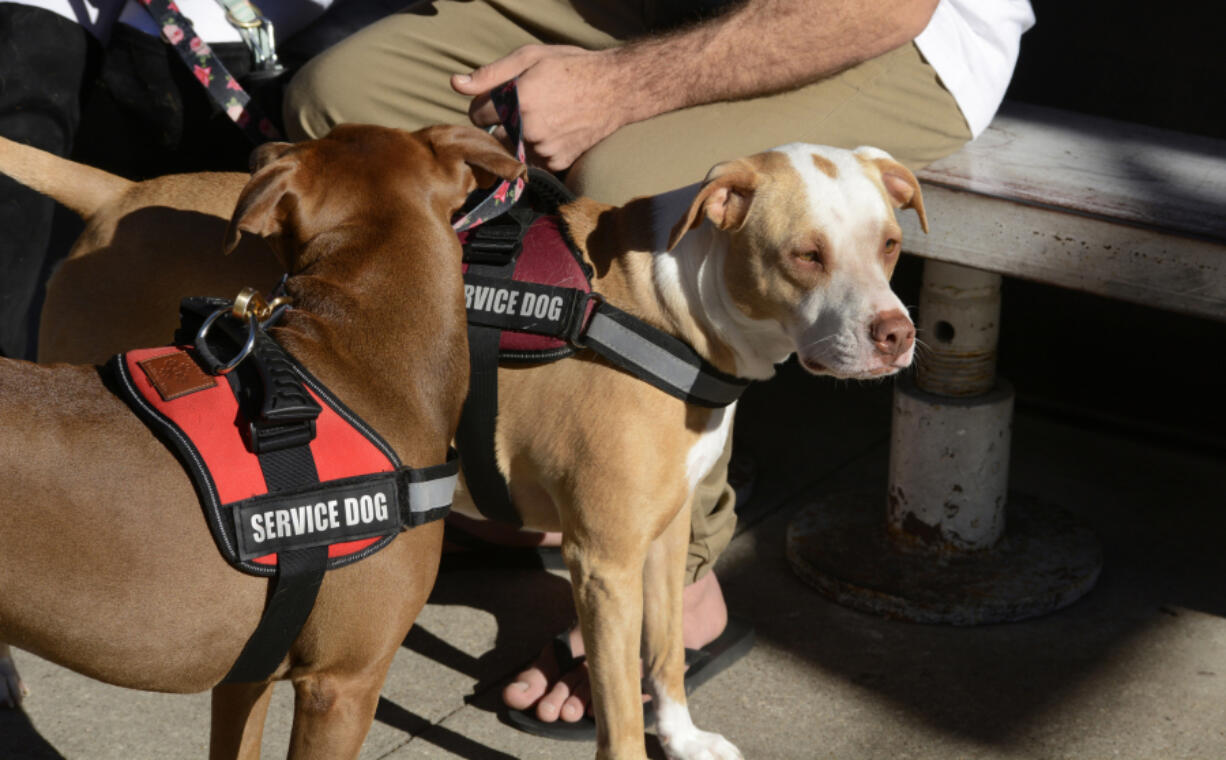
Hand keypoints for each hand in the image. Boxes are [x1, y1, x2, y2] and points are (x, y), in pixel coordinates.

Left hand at [451, 45, 630, 171]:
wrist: (615, 89)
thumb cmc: (571, 66)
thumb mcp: (529, 57)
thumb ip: (490, 74)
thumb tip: (455, 84)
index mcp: (518, 100)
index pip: (476, 114)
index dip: (485, 104)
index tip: (498, 98)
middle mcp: (529, 129)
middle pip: (492, 136)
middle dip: (499, 124)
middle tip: (521, 109)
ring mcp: (544, 149)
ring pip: (511, 151)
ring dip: (515, 140)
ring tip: (538, 120)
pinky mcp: (557, 163)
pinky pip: (532, 162)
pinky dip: (534, 151)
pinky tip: (551, 132)